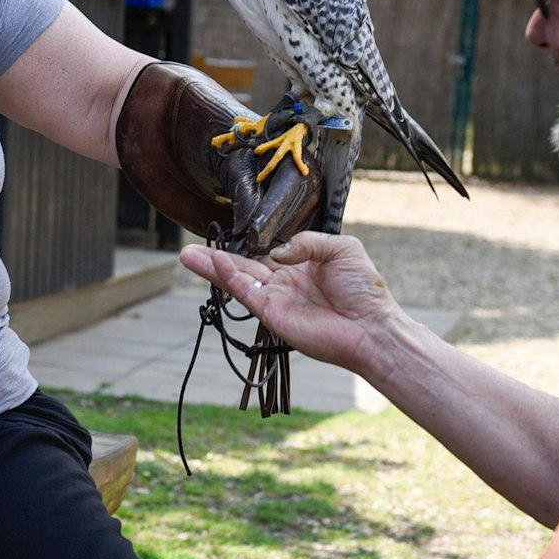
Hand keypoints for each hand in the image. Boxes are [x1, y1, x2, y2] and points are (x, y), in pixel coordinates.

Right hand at [178, 230, 404, 372]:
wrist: (372, 325)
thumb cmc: (365, 289)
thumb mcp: (340, 248)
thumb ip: (306, 241)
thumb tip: (276, 251)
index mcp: (299, 266)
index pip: (264, 253)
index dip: (246, 244)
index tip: (226, 233)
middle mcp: (283, 283)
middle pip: (242, 267)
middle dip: (215, 259)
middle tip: (188, 251)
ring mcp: (276, 300)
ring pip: (236, 280)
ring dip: (211, 268)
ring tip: (186, 256)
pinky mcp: (272, 315)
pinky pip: (246, 293)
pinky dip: (229, 278)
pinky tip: (216, 263)